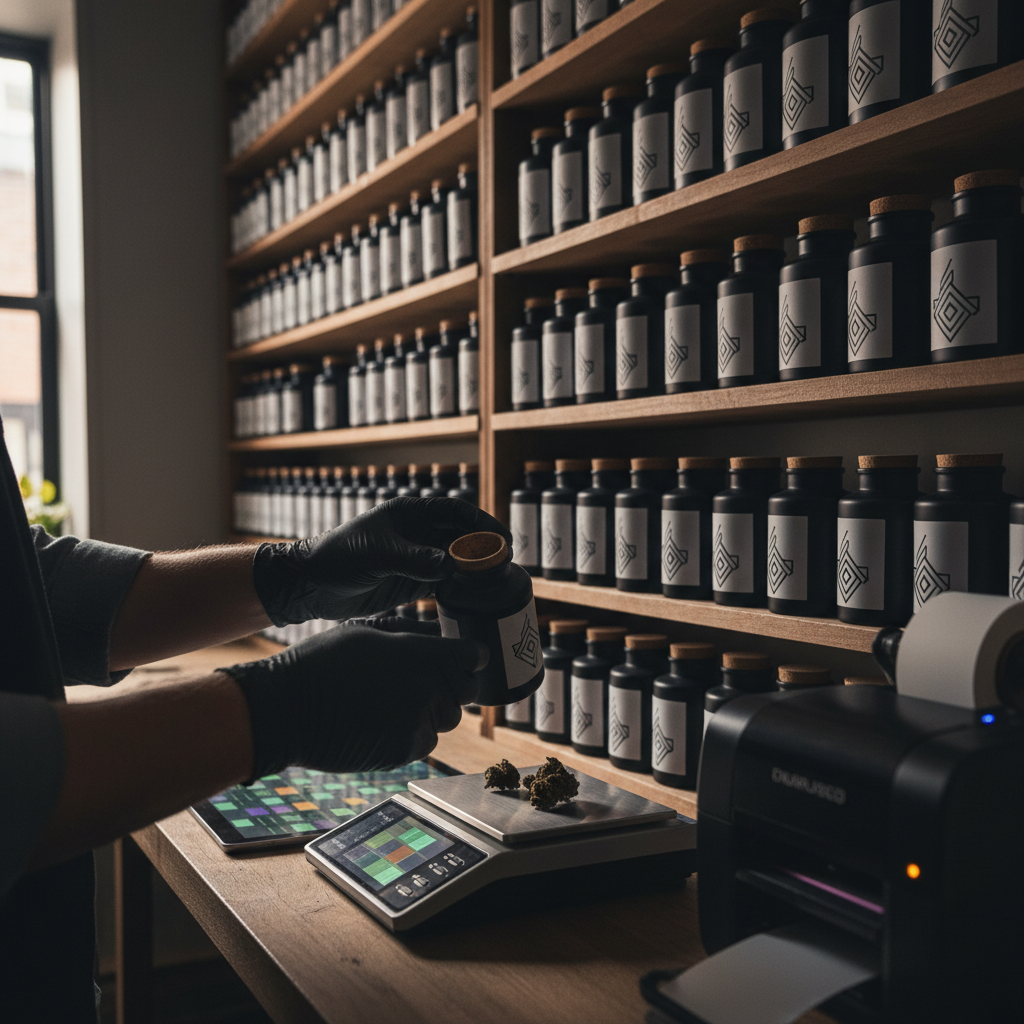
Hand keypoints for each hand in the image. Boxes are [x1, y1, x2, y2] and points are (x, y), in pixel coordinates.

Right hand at [220, 618, 483, 779]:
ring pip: (446, 720)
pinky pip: (423, 743)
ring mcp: (416, 723)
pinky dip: (412, 735)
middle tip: (424, 683)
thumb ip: (410, 640)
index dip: (470, 658)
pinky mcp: (402, 751)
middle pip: (465, 692)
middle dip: (451, 686)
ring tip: (394, 703)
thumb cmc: (322, 663)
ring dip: (430, 712)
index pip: (473, 657)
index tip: (465, 660)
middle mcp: (427, 689)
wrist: (287, 708)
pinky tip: (383, 724)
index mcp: (421, 653)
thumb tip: (436, 641)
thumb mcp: (368, 633)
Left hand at [252, 496, 511, 626]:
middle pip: (461, 537)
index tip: (501, 538)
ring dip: (475, 571)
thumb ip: (414, 560)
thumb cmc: (338, 557)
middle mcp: (418, 534)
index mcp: (410, 514)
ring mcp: (417, 559)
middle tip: (505, 563)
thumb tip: (450, 565)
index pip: (454, 512)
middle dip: (484, 549)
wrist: (312, 585)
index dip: (481, 523)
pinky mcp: (412, 583)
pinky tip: (475, 599)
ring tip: (496, 583)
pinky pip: (444, 584)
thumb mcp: (376, 555)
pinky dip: (460, 590)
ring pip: (456, 562)